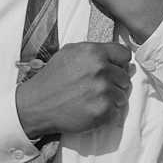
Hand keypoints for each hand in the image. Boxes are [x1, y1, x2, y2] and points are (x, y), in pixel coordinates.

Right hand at [15, 42, 131, 138]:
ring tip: (93, 98)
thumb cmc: (53, 77)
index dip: (119, 62)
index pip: (124, 55)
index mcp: (94, 52)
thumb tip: (119, 57)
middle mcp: (101, 69)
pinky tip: (91, 108)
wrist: (37, 105)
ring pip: (122, 94)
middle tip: (98, 86)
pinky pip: (116, 110)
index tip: (113, 68)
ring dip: (112, 97)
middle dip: (115, 81)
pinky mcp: (102, 111)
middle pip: (125, 76)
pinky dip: (107, 111)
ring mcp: (103, 91)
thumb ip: (95, 51)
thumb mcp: (70, 52)